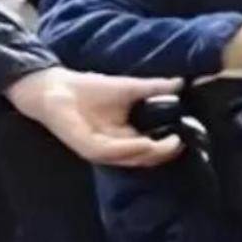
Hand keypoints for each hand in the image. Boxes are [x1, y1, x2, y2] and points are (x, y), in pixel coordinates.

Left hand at [5, 67, 184, 166]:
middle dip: (163, 153)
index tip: (186, 135)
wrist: (55, 87)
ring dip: (150, 153)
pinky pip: (109, 152)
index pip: (150, 148)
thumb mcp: (129, 87)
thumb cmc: (89, 90)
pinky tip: (144, 142)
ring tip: (170, 144)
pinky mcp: (85, 146)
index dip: (168, 145)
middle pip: (142, 158)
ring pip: (129, 158)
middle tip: (181, 143)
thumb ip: (154, 88)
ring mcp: (98, 149)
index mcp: (124, 136)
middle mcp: (113, 147)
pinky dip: (128, 148)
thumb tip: (181, 83)